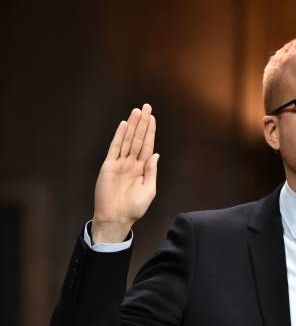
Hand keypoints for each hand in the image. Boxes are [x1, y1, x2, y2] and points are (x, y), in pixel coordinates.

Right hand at [92, 104, 158, 242]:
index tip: (153, 118)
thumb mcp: (149, 189)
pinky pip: (115, 148)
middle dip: (142, 123)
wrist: (117, 218)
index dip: (150, 132)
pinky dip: (119, 136)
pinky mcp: (109, 166)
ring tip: (137, 111)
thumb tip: (156, 154)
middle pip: (138, 139)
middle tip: (146, 107)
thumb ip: (152, 171)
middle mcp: (131, 163)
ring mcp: (120, 163)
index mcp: (142, 169)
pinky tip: (124, 125)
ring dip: (132, 125)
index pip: (147, 146)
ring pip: (127, 140)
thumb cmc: (134, 208)